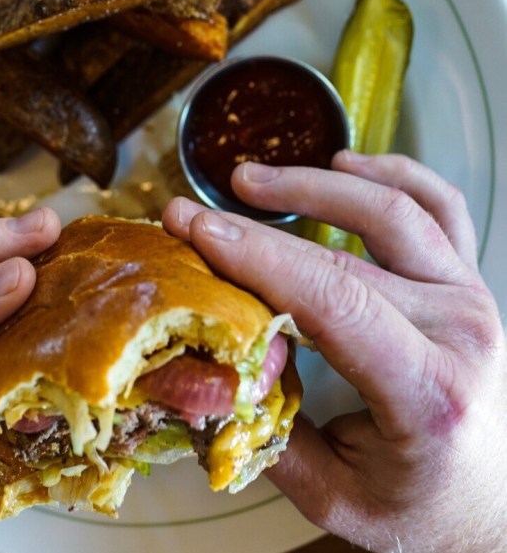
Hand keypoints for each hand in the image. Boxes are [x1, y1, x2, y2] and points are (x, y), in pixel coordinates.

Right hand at [162, 151, 506, 552]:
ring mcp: (470, 298)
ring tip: (250, 180)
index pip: (335, 301)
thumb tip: (212, 370)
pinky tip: (347, 161)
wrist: (498, 507)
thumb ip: (270, 437)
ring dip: (316, 183)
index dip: (260, 258)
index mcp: (428, 391)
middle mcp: (460, 331)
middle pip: (345, 255)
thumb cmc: (424, 510)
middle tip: (195, 211)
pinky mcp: (469, 283)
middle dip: (258, 226)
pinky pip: (442, 206)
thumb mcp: (338, 499)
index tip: (198, 230)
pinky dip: (393, 172)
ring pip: (395, 210)